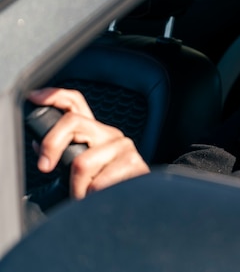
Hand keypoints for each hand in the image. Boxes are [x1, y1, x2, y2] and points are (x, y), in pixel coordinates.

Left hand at [28, 88, 149, 198]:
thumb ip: (61, 154)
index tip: (35, 98)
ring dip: (77, 187)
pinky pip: (99, 182)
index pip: (76, 103)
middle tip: (45, 167)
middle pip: (73, 122)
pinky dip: (92, 196)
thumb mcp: (77, 171)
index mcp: (95, 133)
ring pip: (82, 161)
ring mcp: (124, 147)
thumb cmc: (103, 193)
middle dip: (52, 145)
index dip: (54, 96)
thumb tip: (38, 143)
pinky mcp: (135, 163)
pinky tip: (99, 199)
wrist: (136, 211)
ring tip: (84, 196)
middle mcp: (110, 135)